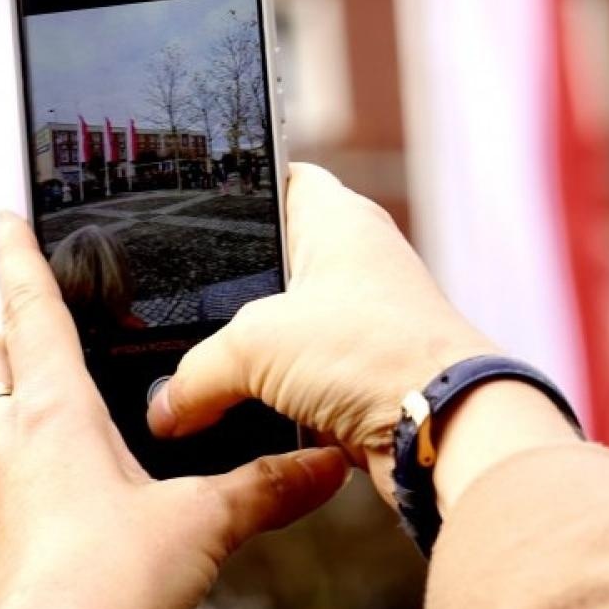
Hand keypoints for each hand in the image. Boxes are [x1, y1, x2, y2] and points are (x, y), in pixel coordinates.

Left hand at [0, 213, 347, 608]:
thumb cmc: (115, 585)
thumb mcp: (206, 526)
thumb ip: (267, 487)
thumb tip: (327, 465)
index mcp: (54, 411)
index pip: (29, 309)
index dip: (17, 255)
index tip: (2, 214)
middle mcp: (9, 439)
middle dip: (5, 327)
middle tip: (38, 317)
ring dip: (6, 391)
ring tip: (52, 397)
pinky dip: (14, 457)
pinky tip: (55, 485)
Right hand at [146, 163, 576, 509]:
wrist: (444, 430)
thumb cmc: (370, 354)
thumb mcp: (254, 348)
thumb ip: (196, 373)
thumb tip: (163, 408)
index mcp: (337, 218)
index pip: (278, 177)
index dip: (234, 187)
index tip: (186, 208)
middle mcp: (356, 262)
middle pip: (272, 263)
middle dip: (225, 292)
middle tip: (175, 305)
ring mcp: (364, 321)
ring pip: (284, 328)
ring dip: (251, 354)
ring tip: (198, 366)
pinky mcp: (365, 376)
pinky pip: (302, 379)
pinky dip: (274, 397)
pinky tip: (236, 410)